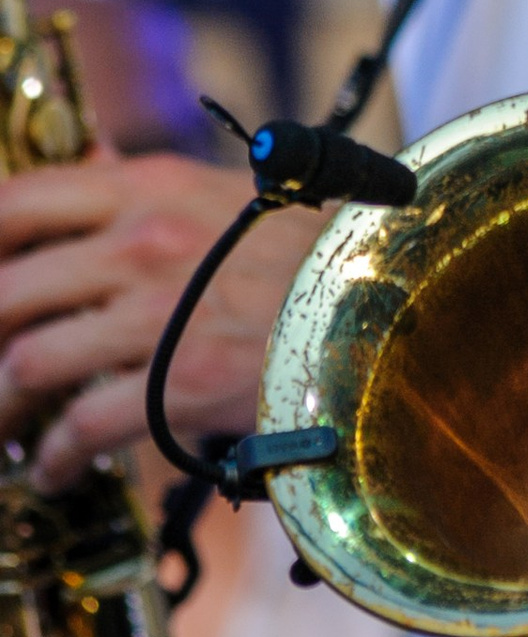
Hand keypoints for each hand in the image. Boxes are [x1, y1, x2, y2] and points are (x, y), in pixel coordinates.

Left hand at [0, 150, 316, 489]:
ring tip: (4, 433)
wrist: (381, 298)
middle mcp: (142, 241)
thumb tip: (88, 165)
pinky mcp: (181, 383)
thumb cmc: (305, 249)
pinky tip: (55, 471)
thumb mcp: (219, 191)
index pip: (18, 201)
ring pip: (29, 364)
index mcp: (148, 187)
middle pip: (8, 293)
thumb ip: (144, 187)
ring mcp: (159, 312)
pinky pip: (82, 426)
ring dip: (2, 411)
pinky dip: (55, 458)